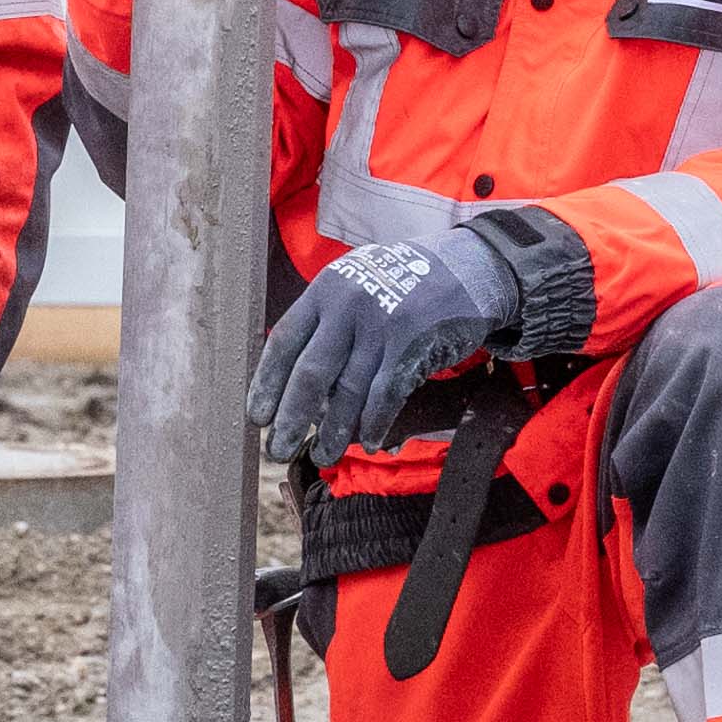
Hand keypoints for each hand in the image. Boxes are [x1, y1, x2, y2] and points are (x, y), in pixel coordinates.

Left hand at [256, 230, 518, 461]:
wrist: (465, 267)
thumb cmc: (401, 283)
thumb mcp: (354, 285)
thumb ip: (325, 322)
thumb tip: (293, 382)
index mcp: (325, 290)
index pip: (284, 341)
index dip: (267, 383)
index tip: (256, 416)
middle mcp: (348, 307)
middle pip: (310, 374)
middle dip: (291, 417)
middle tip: (277, 448)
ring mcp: (381, 325)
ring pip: (348, 392)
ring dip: (333, 431)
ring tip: (321, 454)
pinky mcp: (412, 344)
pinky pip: (385, 395)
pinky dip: (374, 423)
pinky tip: (366, 443)